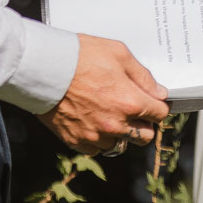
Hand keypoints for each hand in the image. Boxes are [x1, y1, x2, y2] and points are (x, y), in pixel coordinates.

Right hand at [38, 33, 169, 153]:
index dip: (158, 106)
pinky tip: (94, 122)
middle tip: (134, 110)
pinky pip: (97, 149)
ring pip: (120, 144)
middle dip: (144, 123)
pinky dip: (99, 140)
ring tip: (110, 114)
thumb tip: (159, 92)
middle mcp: (115, 124)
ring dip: (120, 133)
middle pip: (145, 136)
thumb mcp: (119, 54)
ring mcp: (95, 136)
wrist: (44, 68)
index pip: (159, 114)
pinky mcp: (76, 141)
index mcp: (129, 102)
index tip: (153, 102)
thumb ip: (143, 76)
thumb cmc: (80, 57)